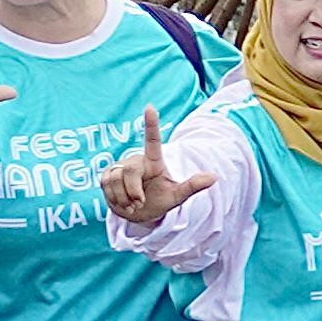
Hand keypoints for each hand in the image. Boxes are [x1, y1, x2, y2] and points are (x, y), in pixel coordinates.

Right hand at [97, 105, 212, 228]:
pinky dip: (115, 199)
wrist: (139, 213)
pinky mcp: (106, 175)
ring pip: (115, 180)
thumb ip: (193, 186)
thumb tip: (215, 176)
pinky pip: (106, 184)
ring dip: (124, 198)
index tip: (150, 107)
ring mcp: (119, 167)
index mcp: (154, 161)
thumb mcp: (177, 196)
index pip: (152, 140)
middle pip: (130, 171)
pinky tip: (121, 203)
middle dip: (134, 192)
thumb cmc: (160, 200)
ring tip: (132, 205)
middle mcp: (136, 160)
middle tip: (139, 203)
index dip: (151, 124)